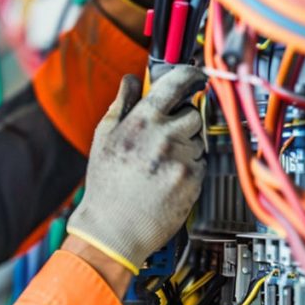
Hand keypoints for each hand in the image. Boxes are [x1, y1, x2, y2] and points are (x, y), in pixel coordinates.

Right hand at [65, 65, 205, 274]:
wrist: (113, 229)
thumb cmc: (106, 185)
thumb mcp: (103, 137)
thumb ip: (121, 104)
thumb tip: (130, 80)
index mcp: (143, 121)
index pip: (176, 83)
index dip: (189, 75)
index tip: (194, 76)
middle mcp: (165, 136)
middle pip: (192, 113)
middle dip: (182, 121)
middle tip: (163, 137)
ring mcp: (182, 159)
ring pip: (198, 140)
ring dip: (186, 146)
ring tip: (160, 163)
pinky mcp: (194, 181)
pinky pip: (201, 163)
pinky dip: (189, 167)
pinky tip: (167, 179)